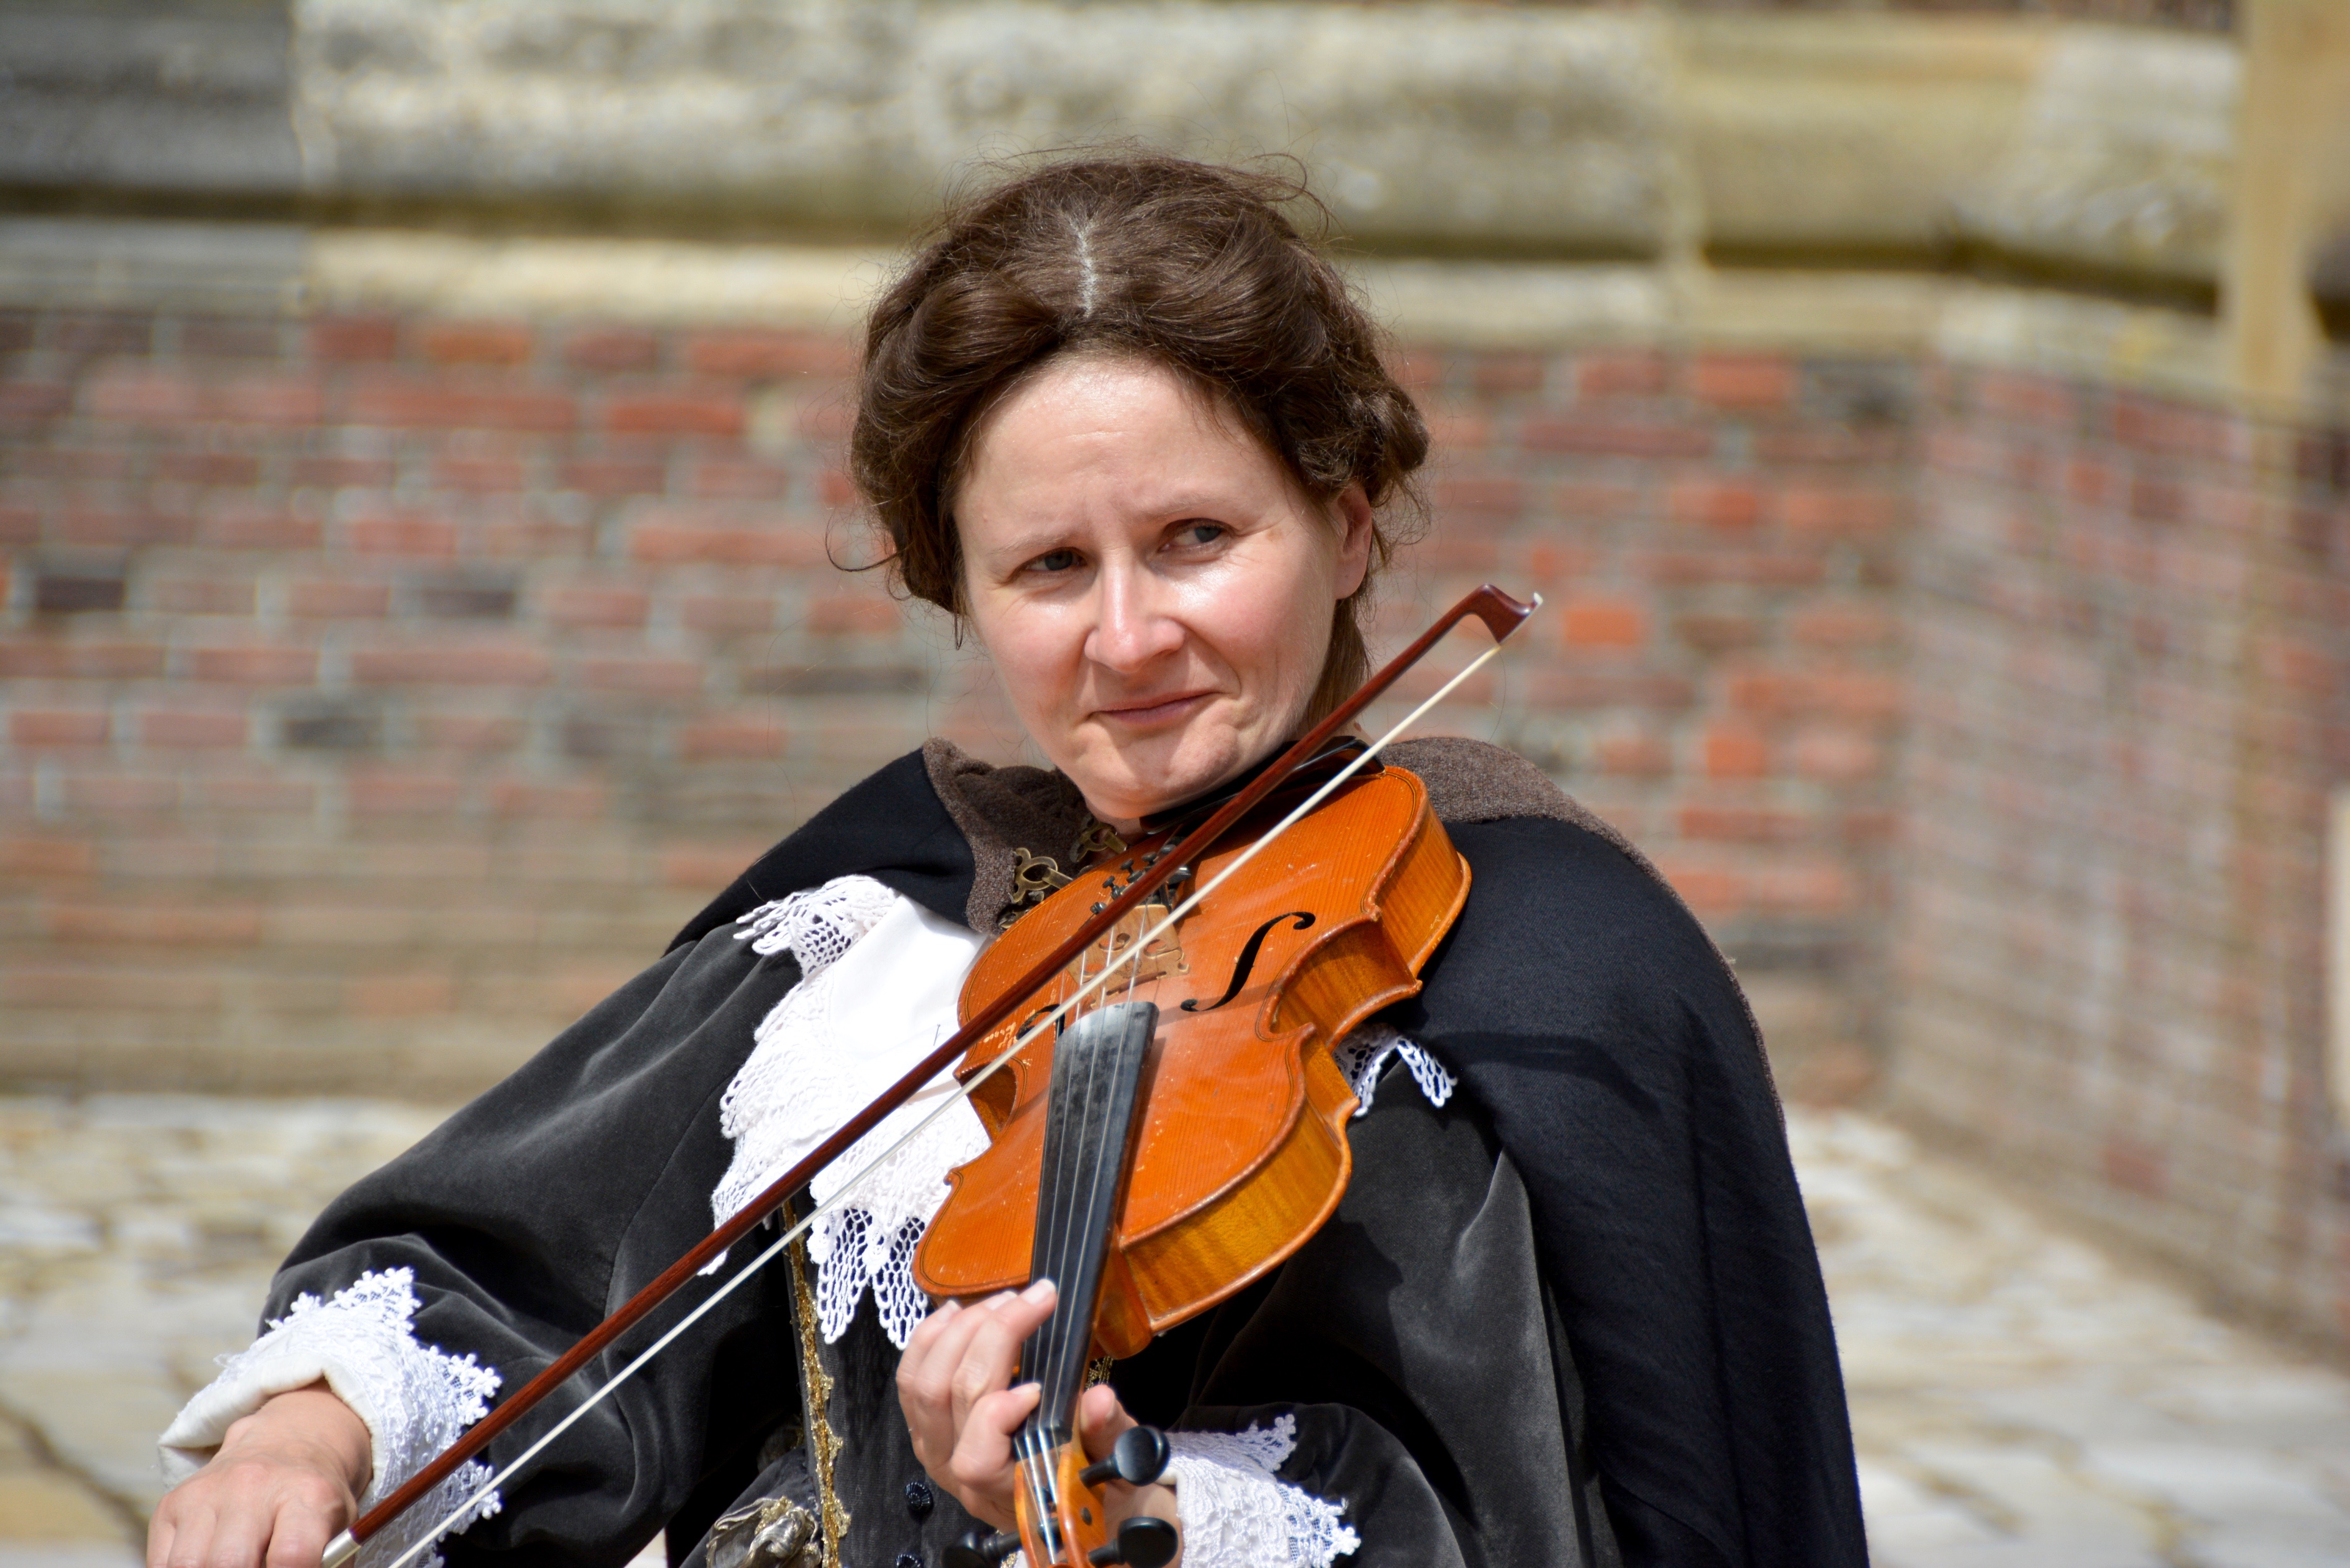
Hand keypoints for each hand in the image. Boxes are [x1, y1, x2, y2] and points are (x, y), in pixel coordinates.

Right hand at [148, 1383, 371, 1567]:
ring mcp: (208, 1492)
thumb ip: (325, 1563)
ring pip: (187, 1566)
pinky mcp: (172, 1502)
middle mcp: (253, 1486)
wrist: (287, 1443)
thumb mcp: (339, 1528)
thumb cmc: (313, 1500)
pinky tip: (208, 1564)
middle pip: (231, 1563)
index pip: (293, 1555)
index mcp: (307, 1493)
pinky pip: (163, 1562)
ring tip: (238, 1567)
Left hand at [896, 1285, 1179, 1557]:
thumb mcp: (1114, 1463)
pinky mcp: (926, 1428)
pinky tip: (956, 1312)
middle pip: (952, 1397)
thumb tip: (1099, 1400)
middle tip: (1035, 1299)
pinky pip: (911, 1380)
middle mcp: (959, 1475)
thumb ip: (1107, 1433)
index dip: (999, 1413)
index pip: (977, 1458)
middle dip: (993, 1335)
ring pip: (925, 1384)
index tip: (1038, 1385)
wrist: (1071, 1501)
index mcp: (1006, 1492)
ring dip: (961, 1331)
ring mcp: (936, 1450)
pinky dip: (929, 1339)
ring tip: (1002, 1302)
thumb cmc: (1094, 1481)